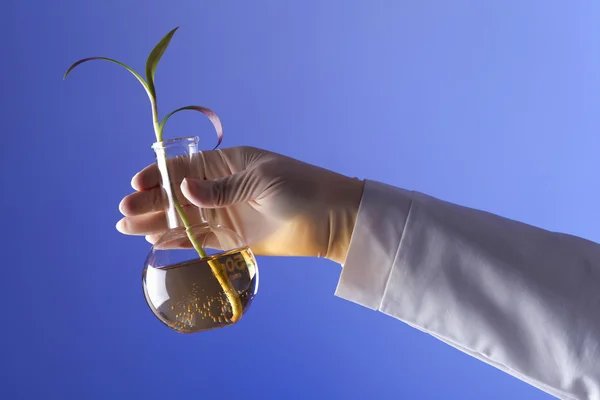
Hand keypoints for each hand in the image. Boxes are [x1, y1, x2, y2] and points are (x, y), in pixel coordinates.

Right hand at [116, 146, 363, 263]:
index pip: (186, 167)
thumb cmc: (302, 189)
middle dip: (151, 202)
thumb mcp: (262, 181)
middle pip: (178, 194)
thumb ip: (223, 189)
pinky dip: (178, 239)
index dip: (159, 176)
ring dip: (157, 221)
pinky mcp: (233, 237)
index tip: (136, 186)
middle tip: (124, 214)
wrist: (333, 221)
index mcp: (229, 164)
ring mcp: (226, 213)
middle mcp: (223, 187)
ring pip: (184, 217)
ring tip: (128, 229)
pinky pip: (199, 238)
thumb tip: (184, 189)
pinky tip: (155, 241)